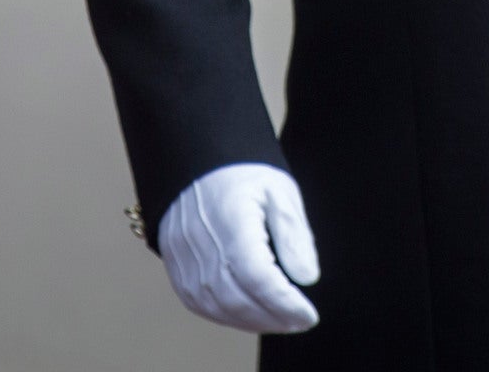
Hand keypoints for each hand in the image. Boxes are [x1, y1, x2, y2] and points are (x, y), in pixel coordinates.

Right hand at [158, 163, 320, 334]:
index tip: (310, 315)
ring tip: (284, 323)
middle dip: (274, 317)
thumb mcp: (279, 191)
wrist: (196, 165)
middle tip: (302, 322)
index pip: (259, 277)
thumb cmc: (242, 175)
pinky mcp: (178, 270)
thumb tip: (307, 277)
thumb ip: (294, 235)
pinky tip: (252, 317)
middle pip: (239, 298)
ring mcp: (185, 261)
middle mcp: (203, 247)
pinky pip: (201, 304)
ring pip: (219, 307)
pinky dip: (228, 316)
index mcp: (232, 223)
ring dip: (253, 322)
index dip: (284, 303)